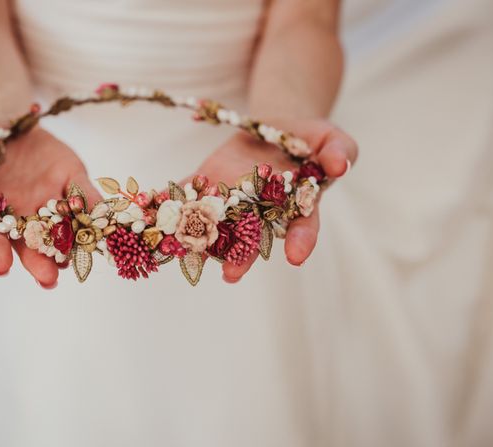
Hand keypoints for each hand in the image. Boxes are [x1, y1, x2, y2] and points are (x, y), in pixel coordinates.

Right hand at [0, 119, 101, 287]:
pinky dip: (97, 210)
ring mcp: (52, 200)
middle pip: (33, 244)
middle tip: (48, 279)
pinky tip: (105, 221)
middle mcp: (24, 214)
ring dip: (74, 245)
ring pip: (65, 229)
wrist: (10, 125)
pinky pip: (88, 197)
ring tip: (78, 259)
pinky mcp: (74, 181)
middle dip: (40, 262)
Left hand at [185, 119, 357, 282]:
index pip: (302, 224)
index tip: (296, 257)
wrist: (277, 125)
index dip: (301, 240)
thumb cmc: (311, 137)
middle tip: (232, 275)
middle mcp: (262, 207)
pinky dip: (168, 201)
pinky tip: (151, 209)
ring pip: (217, 222)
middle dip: (243, 254)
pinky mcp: (210, 181)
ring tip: (186, 252)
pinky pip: (188, 192)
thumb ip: (340, 151)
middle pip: (253, 234)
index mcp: (297, 202)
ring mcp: (232, 197)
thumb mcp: (332, 137)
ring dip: (201, 237)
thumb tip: (341, 166)